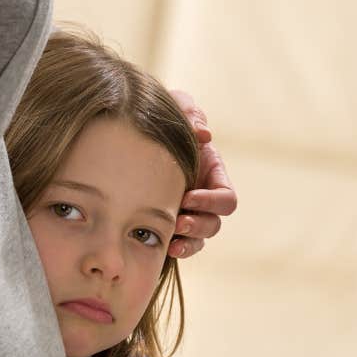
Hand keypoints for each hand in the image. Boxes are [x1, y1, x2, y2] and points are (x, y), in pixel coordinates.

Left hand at [168, 90, 237, 257]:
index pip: (226, 198)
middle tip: (178, 221)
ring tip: (171, 240)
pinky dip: (174, 249)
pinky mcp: (166, 223)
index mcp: (212, 174)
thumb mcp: (176, 107)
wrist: (130, 129)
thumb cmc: (159, 117)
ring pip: (199, 240)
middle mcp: (203, 198)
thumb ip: (190, 113)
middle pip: (215, 224)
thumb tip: (204, 135)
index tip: (188, 196)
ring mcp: (186, 213)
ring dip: (188, 242)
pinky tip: (162, 247)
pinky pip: (179, 244)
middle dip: (199, 226)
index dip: (211, 201)